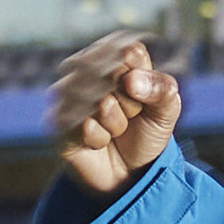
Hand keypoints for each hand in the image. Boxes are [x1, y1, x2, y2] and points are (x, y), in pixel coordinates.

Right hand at [47, 30, 185, 200]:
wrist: (128, 171)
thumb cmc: (145, 131)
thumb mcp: (167, 109)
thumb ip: (162, 87)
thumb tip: (130, 81)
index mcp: (113, 55)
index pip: (129, 52)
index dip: (142, 80)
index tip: (143, 96)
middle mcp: (84, 67)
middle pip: (115, 77)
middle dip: (131, 105)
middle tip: (129, 116)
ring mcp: (66, 92)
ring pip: (102, 103)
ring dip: (117, 123)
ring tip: (115, 129)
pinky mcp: (55, 120)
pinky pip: (85, 126)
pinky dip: (100, 139)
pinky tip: (99, 141)